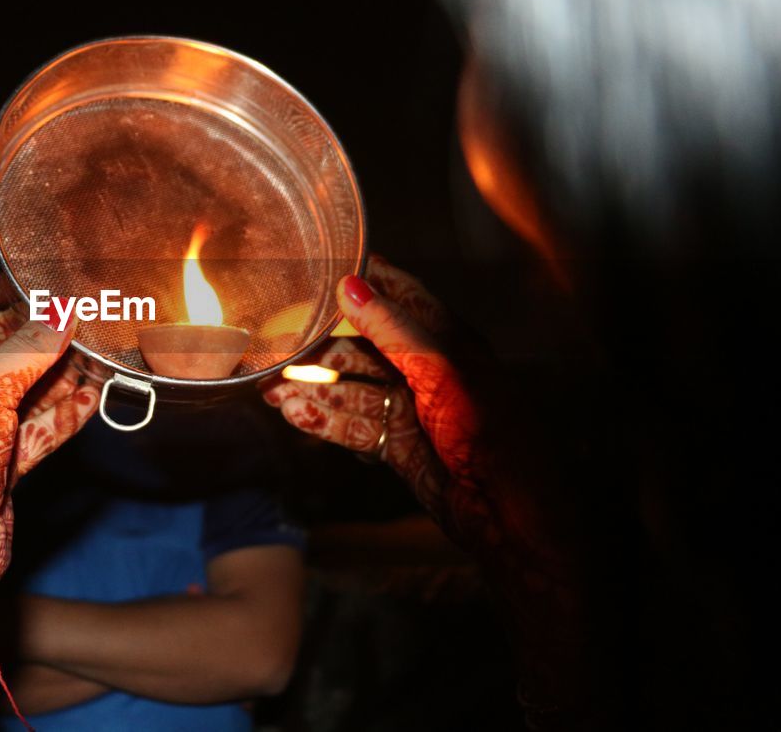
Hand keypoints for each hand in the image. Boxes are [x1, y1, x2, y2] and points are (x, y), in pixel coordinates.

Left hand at [0, 278, 99, 729]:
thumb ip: (24, 350)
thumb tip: (60, 313)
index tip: (8, 279)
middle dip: (26, 335)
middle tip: (65, 310)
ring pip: (17, 395)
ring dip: (53, 375)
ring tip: (92, 347)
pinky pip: (33, 432)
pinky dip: (61, 415)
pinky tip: (93, 395)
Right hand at [262, 255, 564, 580]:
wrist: (508, 512)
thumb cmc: (492, 431)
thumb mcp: (442, 369)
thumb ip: (394, 329)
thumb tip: (352, 286)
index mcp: (449, 341)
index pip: (402, 298)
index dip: (367, 281)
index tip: (326, 268)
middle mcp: (428, 371)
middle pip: (365, 348)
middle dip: (322, 347)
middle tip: (280, 345)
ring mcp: (411, 409)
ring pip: (353, 390)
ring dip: (315, 388)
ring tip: (272, 388)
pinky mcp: (400, 445)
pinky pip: (355, 427)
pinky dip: (325, 421)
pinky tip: (296, 415)